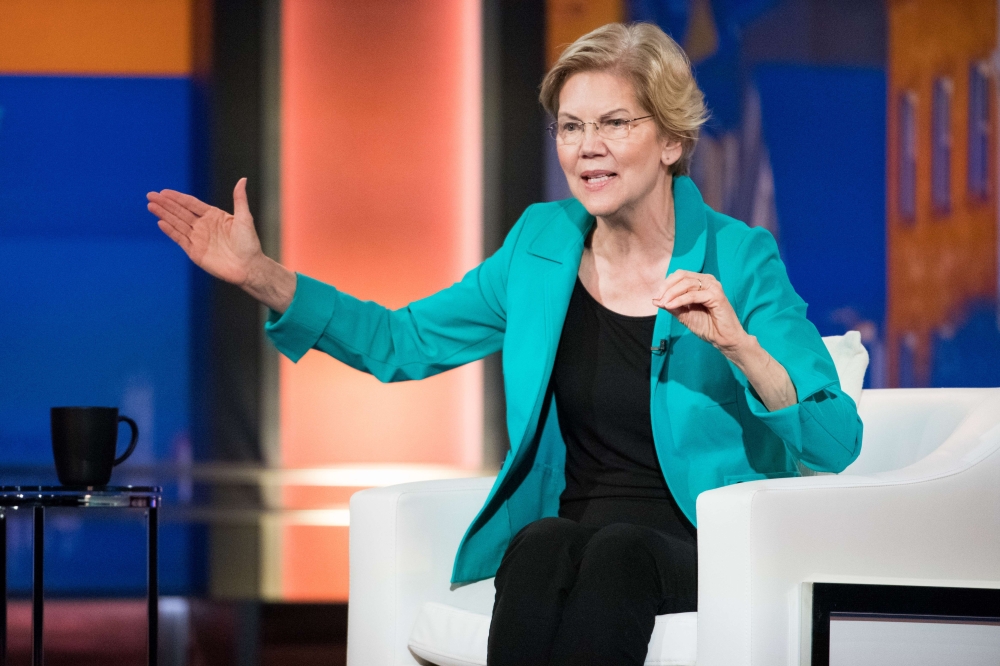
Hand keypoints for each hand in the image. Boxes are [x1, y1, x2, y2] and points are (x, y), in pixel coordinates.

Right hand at [147, 178, 262, 286]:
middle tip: (151, 195)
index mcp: (213, 216)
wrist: (249, 267)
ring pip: (177, 224)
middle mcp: (203, 226)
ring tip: (151, 206)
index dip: (177, 197)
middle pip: (180, 212)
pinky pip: (180, 239)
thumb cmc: (249, 243)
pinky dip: (171, 231)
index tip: (164, 191)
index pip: (191, 203)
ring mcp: (198, 239)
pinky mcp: (195, 252)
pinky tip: (161, 222)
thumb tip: (242, 179)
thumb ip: (239, 199)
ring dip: (164, 215)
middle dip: (165, 204)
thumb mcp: (245, 218)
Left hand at [652, 269, 748, 351]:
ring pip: (687, 284)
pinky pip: (693, 295)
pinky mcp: (716, 296)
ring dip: (672, 293)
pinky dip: (680, 300)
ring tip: (663, 304)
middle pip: (682, 276)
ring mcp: (713, 287)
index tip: (656, 297)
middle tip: (658, 299)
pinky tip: (670, 306)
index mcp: (701, 282)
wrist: (723, 339)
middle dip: (667, 287)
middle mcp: (708, 280)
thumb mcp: (683, 314)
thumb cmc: (706, 326)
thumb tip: (655, 300)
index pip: (679, 275)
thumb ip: (671, 305)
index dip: (666, 284)